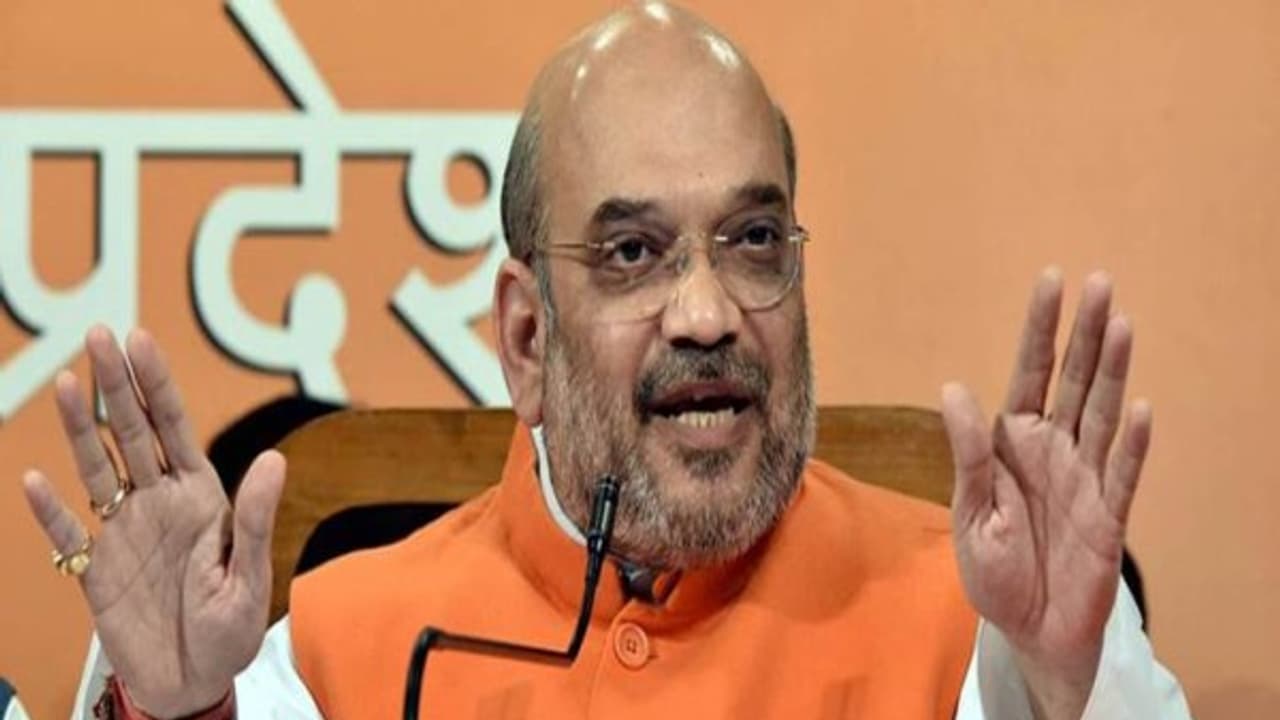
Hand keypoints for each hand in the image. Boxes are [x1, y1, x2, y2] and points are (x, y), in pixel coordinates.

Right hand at [21, 326, 285, 717]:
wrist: (194, 682)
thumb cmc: (233, 632)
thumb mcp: (252, 576)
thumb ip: (255, 519)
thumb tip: (274, 458)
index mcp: (202, 498)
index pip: (176, 428)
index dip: (157, 384)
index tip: (139, 339)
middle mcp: (160, 503)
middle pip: (133, 433)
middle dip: (117, 385)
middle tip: (97, 336)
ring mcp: (124, 531)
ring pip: (97, 468)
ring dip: (82, 429)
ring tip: (68, 384)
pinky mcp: (95, 568)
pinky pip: (68, 533)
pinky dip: (52, 511)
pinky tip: (36, 482)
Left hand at [942, 270, 1149, 719]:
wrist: (1029, 630)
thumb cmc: (994, 570)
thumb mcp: (969, 511)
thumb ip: (967, 453)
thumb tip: (954, 388)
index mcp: (1011, 443)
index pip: (1030, 373)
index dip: (1040, 329)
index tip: (1052, 280)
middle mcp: (1052, 449)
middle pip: (1072, 381)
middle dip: (1082, 334)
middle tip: (1098, 282)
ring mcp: (1084, 478)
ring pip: (1100, 415)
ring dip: (1111, 371)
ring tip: (1120, 323)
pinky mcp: (1107, 515)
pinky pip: (1120, 475)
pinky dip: (1129, 443)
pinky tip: (1136, 408)